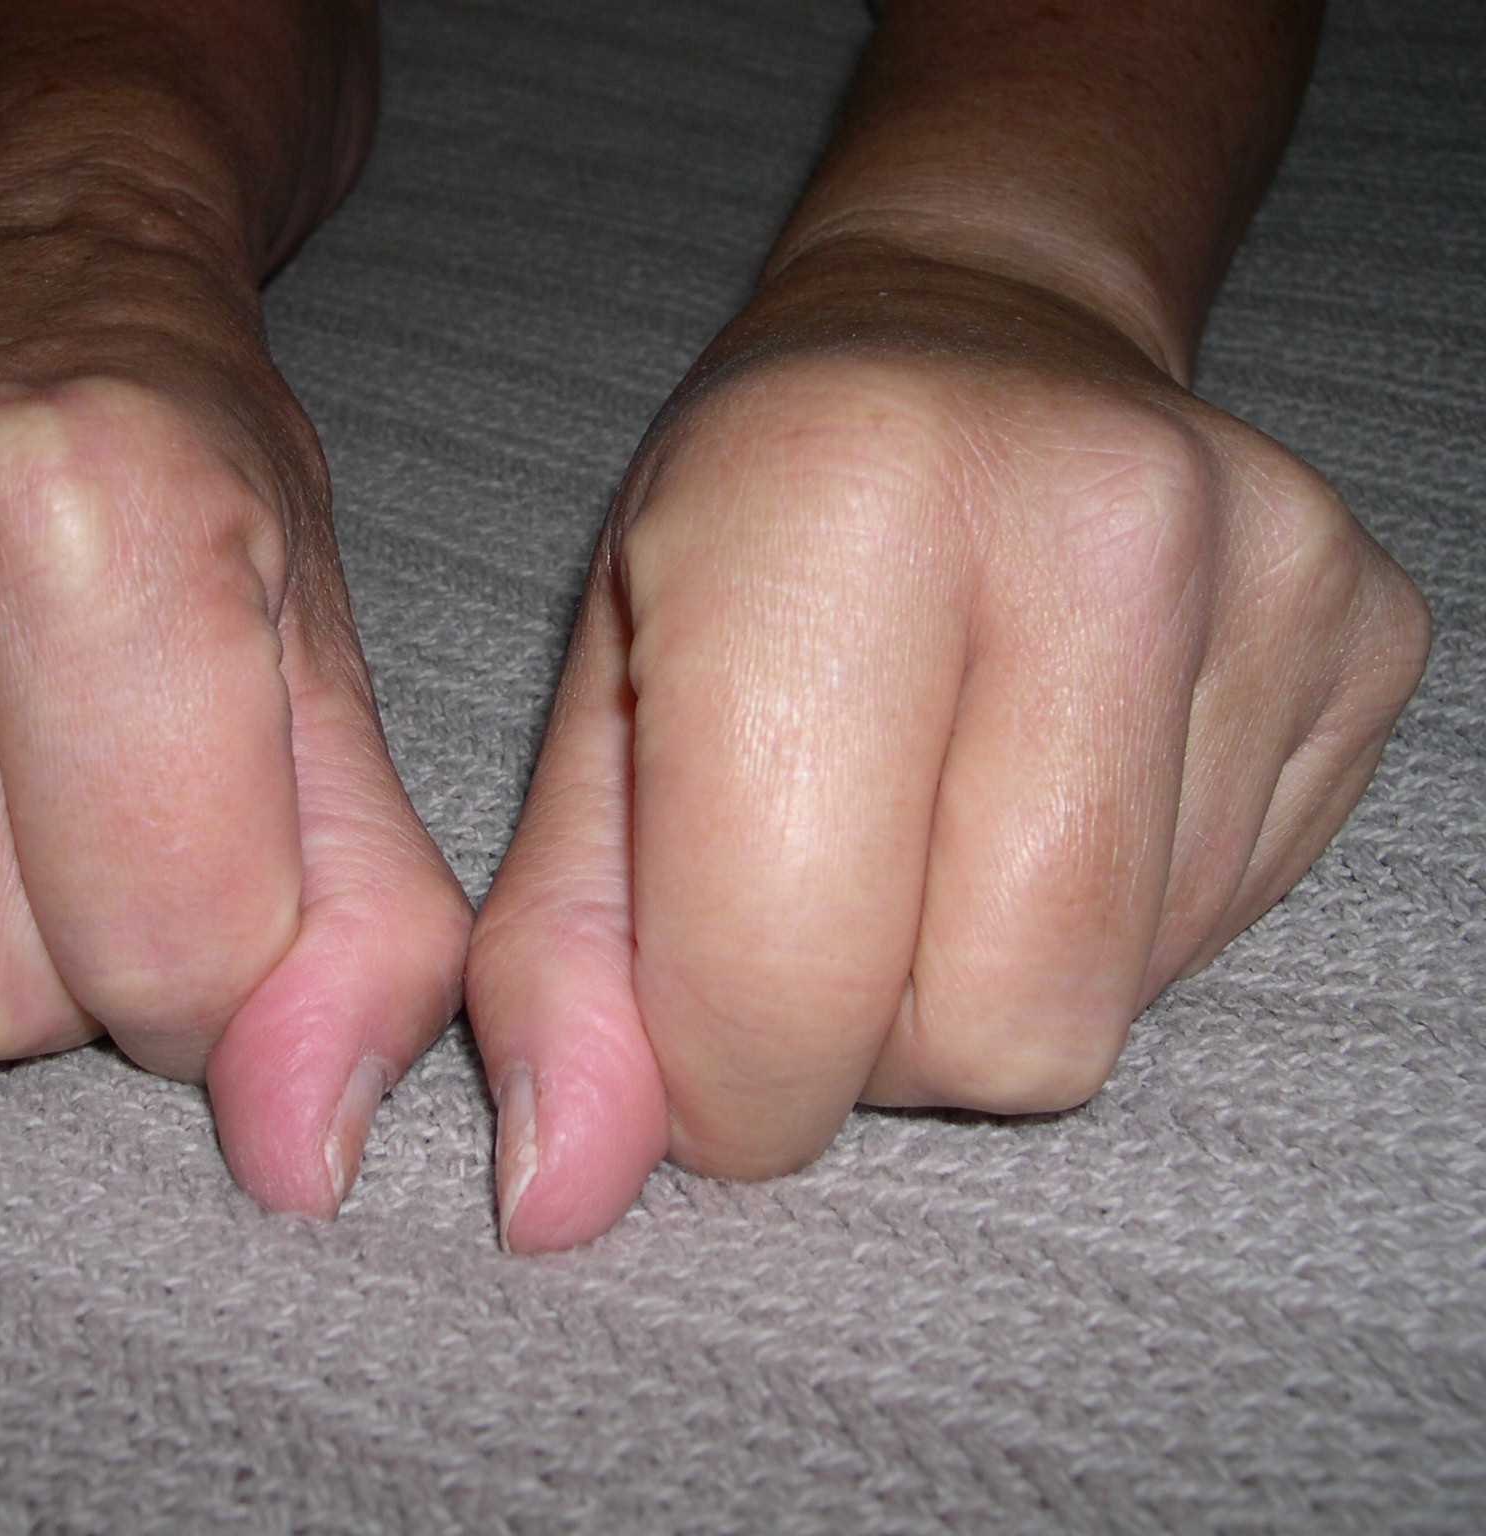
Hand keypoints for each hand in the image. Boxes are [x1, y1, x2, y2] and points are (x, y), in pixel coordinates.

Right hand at [0, 227, 470, 1214]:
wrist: (32, 285)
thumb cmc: (204, 480)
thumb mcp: (340, 678)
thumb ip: (368, 929)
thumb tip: (298, 1160)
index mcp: (94, 510)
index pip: (167, 953)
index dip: (223, 969)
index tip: (228, 870)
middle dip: (83, 963)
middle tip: (114, 810)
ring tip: (8, 759)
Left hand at [467, 244, 1429, 1250]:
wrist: (957, 340)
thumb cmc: (733, 532)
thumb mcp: (590, 713)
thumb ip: (559, 961)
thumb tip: (560, 1197)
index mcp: (840, 500)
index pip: (788, 966)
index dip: (718, 1069)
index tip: (692, 1019)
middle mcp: (1091, 522)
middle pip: (997, 1034)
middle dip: (864, 1042)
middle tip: (809, 900)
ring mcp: (1267, 579)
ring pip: (1108, 1010)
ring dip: (973, 984)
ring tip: (921, 820)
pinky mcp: (1363, 641)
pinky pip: (1208, 940)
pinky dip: (1089, 925)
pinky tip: (1035, 781)